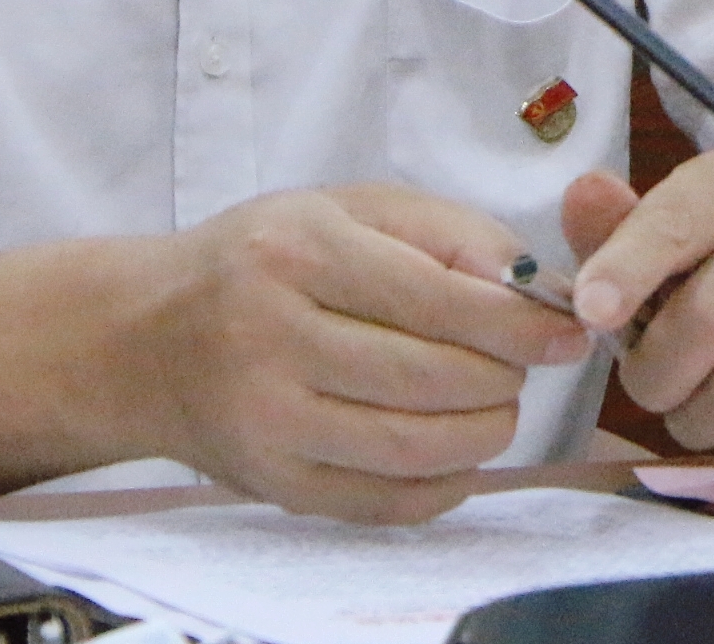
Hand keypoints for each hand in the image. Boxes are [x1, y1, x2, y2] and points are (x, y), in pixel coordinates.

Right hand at [135, 185, 590, 523]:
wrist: (146, 337)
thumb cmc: (265, 260)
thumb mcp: (346, 209)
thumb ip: (447, 232)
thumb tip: (534, 288)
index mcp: (297, 251)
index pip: (436, 298)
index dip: (518, 323)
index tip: (566, 332)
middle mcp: (272, 336)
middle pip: (430, 378)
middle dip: (504, 378)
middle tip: (522, 367)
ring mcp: (267, 420)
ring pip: (414, 448)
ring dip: (484, 434)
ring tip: (495, 407)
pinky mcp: (272, 484)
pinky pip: (384, 503)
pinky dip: (444, 486)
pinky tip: (458, 456)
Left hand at [563, 148, 713, 448]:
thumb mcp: (679, 217)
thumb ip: (620, 223)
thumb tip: (584, 195)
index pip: (678, 225)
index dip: (629, 267)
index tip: (592, 308)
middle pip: (703, 319)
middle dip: (649, 359)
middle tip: (643, 358)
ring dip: (681, 396)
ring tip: (692, 368)